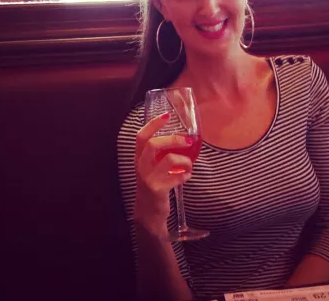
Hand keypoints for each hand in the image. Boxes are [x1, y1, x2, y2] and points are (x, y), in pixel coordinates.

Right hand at [134, 112, 193, 236]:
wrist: (148, 213)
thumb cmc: (154, 185)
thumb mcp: (153, 167)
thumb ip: (162, 155)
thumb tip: (185, 140)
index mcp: (139, 158)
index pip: (141, 136)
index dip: (153, 124)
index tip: (167, 115)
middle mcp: (141, 166)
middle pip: (153, 144)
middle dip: (173, 139)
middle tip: (187, 140)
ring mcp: (148, 178)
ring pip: (168, 160)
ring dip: (184, 160)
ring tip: (189, 164)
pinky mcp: (157, 190)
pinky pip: (176, 178)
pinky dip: (185, 175)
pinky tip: (186, 177)